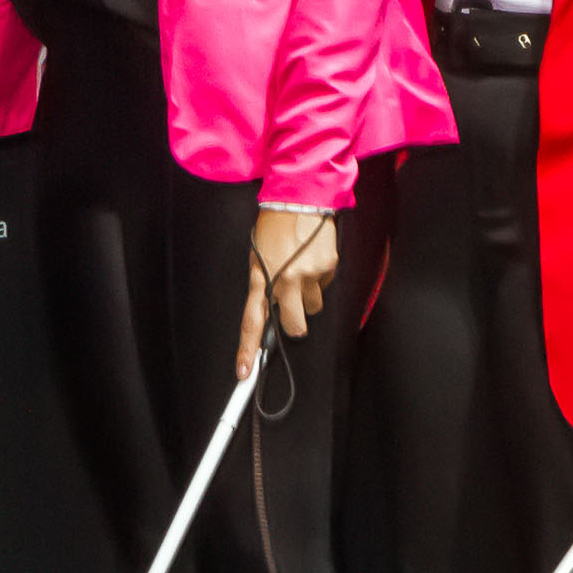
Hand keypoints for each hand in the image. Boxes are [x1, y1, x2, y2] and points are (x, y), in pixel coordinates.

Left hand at [241, 208, 338, 369]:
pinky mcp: (327, 266)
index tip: (245, 373)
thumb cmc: (273, 228)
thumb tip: (274, 310)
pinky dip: (321, 276)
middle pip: (295, 325)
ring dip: (309, 294)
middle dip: (296, 322)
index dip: (248, 350)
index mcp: (260, 278)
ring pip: (314, 306)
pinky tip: (313, 257)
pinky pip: (326, 284)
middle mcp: (284, 280)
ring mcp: (308, 275)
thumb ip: (264, 285)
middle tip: (294, 303)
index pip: (252, 321)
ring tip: (303, 268)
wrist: (298, 199)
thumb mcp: (258, 257)